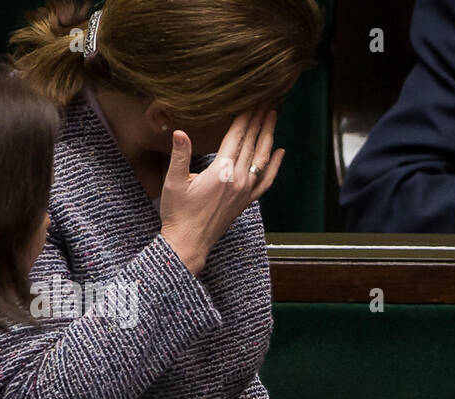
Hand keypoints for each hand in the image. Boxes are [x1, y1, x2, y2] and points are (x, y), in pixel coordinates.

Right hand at [159, 109, 284, 274]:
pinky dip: (275, 166)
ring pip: (263, 158)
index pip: (237, 136)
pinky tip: (281, 153)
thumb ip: (180, 155)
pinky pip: (266, 180)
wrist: (190, 242)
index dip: (245, 116)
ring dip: (269, 136)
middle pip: (253, 143)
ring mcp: (246, 191)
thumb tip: (180, 132)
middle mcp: (238, 179)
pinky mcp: (247, 201)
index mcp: (221, 171)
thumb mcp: (174, 182)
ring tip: (274, 116)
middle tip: (267, 99)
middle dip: (260, 120)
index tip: (253, 99)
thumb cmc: (178, 213)